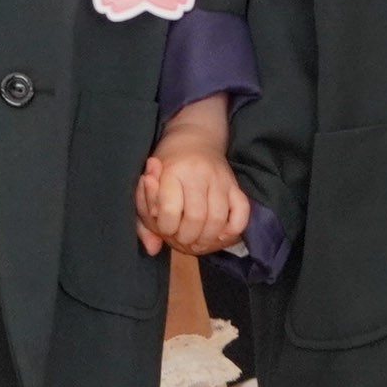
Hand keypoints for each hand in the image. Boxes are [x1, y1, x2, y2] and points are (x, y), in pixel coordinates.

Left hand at [135, 126, 247, 255]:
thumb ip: (144, 218)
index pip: (170, 210)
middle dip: (186, 238)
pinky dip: (232, 229)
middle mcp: (199, 174)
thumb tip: (152, 249)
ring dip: (206, 239)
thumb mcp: (147, 187)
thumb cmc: (166, 166)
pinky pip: (242, 212)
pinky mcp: (236, 186)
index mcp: (172, 171)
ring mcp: (221, 180)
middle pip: (195, 218)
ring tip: (197, 241)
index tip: (164, 228)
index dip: (165, 228)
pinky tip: (219, 235)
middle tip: (180, 239)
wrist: (195, 138)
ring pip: (217, 219)